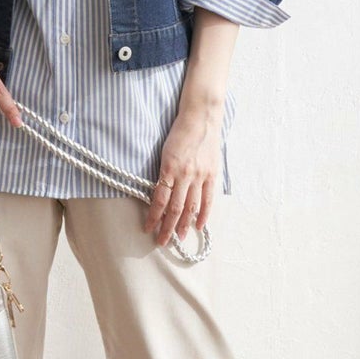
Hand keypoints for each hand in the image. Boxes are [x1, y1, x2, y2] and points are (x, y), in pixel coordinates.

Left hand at [143, 108, 221, 245]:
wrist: (201, 117)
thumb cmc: (179, 132)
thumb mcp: (165, 152)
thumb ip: (163, 173)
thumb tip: (158, 194)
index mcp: (169, 169)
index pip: (159, 200)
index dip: (153, 217)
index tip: (147, 229)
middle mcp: (184, 175)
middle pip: (174, 208)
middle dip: (166, 227)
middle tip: (161, 241)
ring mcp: (200, 176)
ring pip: (190, 207)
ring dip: (183, 225)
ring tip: (178, 238)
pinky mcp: (211, 174)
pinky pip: (207, 199)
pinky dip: (203, 214)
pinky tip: (198, 226)